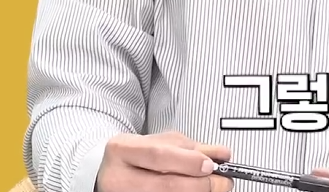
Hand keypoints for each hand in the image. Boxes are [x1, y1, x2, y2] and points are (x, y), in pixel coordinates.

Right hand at [96, 131, 231, 191]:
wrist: (107, 172)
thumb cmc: (136, 156)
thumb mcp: (159, 142)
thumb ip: (190, 147)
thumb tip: (222, 154)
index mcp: (122, 150)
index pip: (159, 156)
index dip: (188, 161)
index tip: (211, 164)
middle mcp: (118, 178)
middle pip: (164, 186)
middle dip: (199, 185)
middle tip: (222, 181)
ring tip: (213, 189)